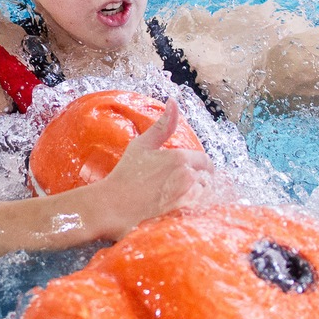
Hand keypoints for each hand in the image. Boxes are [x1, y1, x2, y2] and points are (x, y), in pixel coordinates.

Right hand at [81, 99, 213, 240]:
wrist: (111, 206)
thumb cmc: (125, 175)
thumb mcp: (142, 145)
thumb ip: (163, 125)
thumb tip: (173, 101)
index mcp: (180, 158)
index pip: (206, 162)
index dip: (199, 167)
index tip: (189, 172)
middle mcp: (187, 178)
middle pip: (208, 180)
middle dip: (199, 182)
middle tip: (178, 187)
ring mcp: (186, 199)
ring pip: (205, 197)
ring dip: (196, 198)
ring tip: (175, 199)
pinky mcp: (182, 217)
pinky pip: (199, 213)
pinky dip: (192, 212)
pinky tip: (176, 211)